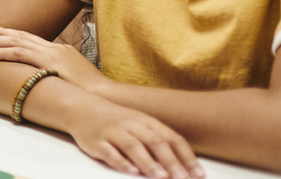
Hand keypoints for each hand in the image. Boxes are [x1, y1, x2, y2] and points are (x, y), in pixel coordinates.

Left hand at [0, 21, 107, 92]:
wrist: (104, 94)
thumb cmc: (90, 92)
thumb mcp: (72, 79)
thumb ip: (58, 74)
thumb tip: (45, 78)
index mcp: (60, 50)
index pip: (32, 39)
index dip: (14, 35)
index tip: (0, 32)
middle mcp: (54, 48)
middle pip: (22, 36)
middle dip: (1, 32)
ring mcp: (51, 53)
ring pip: (17, 43)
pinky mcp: (49, 62)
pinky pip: (20, 54)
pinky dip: (3, 53)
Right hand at [65, 95, 204, 178]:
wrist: (81, 108)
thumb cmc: (116, 120)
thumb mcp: (139, 125)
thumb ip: (158, 141)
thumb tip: (181, 165)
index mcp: (146, 121)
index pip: (172, 138)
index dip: (186, 156)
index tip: (198, 174)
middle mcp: (132, 125)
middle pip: (155, 142)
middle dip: (171, 162)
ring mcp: (113, 132)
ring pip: (134, 147)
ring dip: (149, 162)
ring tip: (161, 177)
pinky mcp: (97, 142)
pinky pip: (110, 152)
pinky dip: (121, 162)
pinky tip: (132, 171)